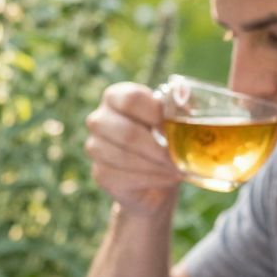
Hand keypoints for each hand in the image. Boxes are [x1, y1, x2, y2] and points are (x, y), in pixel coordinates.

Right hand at [85, 82, 182, 214]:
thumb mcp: (174, 117)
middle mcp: (99, 119)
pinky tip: (167, 179)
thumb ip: (177, 108)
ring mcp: (95, 147)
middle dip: (158, 149)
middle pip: (127, 133)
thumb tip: (181, 100)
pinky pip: (123, 178)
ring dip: (156, 166)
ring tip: (177, 170)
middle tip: (179, 158)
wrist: (154, 174)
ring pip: (125, 158)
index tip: (173, 127)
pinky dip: (150, 179)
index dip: (155, 113)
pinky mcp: (100, 173)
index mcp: (116, 97)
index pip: (131, 99)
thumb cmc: (164, 137)